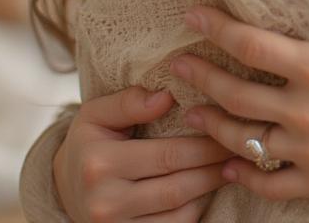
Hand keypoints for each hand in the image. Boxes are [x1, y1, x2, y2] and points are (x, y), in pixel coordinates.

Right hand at [52, 86, 229, 222]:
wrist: (62, 190)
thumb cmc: (90, 144)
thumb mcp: (97, 114)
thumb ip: (129, 100)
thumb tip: (166, 96)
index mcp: (99, 165)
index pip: (168, 154)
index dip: (206, 142)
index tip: (231, 127)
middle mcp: (105, 204)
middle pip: (178, 185)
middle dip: (216, 165)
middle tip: (246, 146)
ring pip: (180, 213)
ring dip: (211, 189)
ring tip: (235, 165)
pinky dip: (195, 211)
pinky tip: (209, 189)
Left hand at [172, 0, 308, 222]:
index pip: (253, 46)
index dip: (218, 29)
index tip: (192, 16)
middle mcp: (302, 110)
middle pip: (235, 93)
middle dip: (201, 77)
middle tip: (177, 66)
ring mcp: (306, 149)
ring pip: (243, 139)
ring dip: (212, 125)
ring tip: (192, 113)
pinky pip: (269, 182)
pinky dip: (244, 176)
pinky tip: (229, 167)